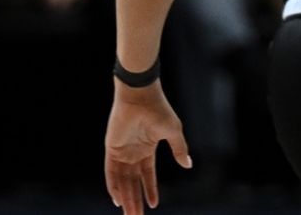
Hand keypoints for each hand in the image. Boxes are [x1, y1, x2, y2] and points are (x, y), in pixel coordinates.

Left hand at [105, 84, 191, 213]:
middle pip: (134, 183)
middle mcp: (134, 153)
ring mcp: (122, 152)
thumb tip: (189, 165)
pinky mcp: (111, 150)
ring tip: (129, 214)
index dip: (151, 190)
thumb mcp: (173, 132)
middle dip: (136, 200)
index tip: (153, 205)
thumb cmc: (159, 110)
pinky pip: (111, 173)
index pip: (148, 175)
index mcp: (148, 149)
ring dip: (125, 198)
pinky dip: (113, 187)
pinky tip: (117, 199)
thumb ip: (180, 149)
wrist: (140, 96)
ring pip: (123, 181)